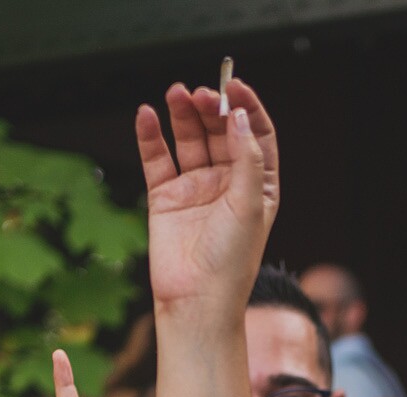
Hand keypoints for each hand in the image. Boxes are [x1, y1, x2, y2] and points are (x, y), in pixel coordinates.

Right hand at [134, 77, 278, 323]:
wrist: (196, 300)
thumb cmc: (232, 263)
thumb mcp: (250, 204)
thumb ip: (246, 158)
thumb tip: (240, 117)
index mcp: (258, 186)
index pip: (256, 135)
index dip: (248, 107)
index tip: (234, 86)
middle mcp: (227, 184)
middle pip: (221, 131)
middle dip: (211, 108)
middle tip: (201, 94)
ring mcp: (195, 189)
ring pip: (189, 140)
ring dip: (183, 115)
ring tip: (175, 94)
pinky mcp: (165, 197)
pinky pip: (157, 159)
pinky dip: (151, 136)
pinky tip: (148, 116)